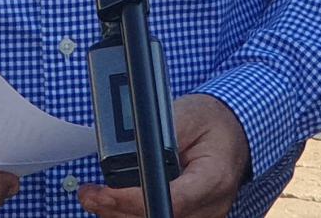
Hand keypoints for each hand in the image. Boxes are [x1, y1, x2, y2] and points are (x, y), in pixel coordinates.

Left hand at [77, 95, 249, 217]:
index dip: (135, 200)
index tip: (105, 192)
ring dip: (120, 215)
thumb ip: (161, 132)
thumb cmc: (212, 121)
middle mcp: (212, 206)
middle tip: (88, 194)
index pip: (174, 201)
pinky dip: (133, 214)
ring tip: (94, 197)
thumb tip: (128, 147)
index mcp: (215, 177)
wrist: (233, 132)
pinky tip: (113, 203)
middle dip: (117, 210)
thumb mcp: (188, 113)